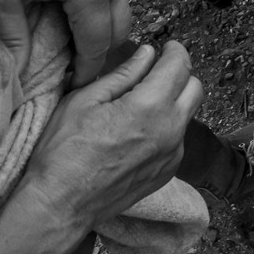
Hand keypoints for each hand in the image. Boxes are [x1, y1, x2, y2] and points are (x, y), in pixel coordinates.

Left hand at [0, 0, 132, 86]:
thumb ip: (13, 39)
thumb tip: (17, 76)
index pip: (98, 44)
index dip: (87, 72)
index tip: (74, 89)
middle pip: (120, 29)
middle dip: (100, 53)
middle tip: (75, 70)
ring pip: (125, 8)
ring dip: (106, 28)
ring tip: (78, 42)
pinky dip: (108, 6)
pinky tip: (82, 12)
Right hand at [15, 42, 202, 242]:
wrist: (59, 206)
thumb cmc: (63, 152)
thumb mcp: (84, 101)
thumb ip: (123, 74)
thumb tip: (147, 54)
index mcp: (150, 106)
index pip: (180, 66)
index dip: (176, 51)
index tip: (168, 47)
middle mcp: (170, 130)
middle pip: (195, 88)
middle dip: (180, 74)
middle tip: (158, 72)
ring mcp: (172, 154)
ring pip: (187, 115)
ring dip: (174, 102)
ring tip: (143, 104)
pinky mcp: (167, 172)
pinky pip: (178, 140)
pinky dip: (167, 128)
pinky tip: (139, 132)